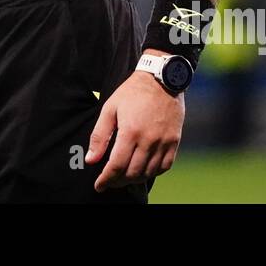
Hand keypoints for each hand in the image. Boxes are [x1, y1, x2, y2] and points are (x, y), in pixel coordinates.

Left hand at [85, 66, 183, 191]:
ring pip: (148, 172)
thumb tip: (91, 159)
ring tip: (125, 177)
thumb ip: (99, 136)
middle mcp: (149, 140)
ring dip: (135, 179)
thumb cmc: (132, 93)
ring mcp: (164, 142)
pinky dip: (153, 173)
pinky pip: (165, 166)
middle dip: (118, 181)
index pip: (116, 166)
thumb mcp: (110, 109)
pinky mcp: (174, 141)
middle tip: (110, 181)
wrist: (161, 79)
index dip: (106, 179)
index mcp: (130, 132)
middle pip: (132, 173)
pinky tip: (144, 170)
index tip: (99, 186)